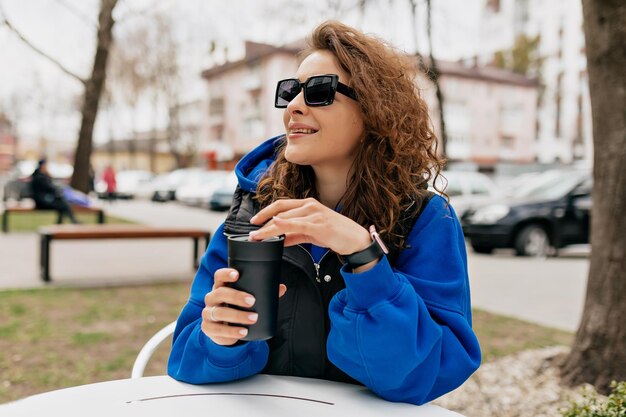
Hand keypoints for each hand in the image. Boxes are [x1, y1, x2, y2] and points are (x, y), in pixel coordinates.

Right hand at [202, 268, 286, 345]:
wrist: (225, 329)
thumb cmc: (238, 308)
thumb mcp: (247, 299)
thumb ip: (264, 293)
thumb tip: (281, 287)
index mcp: (220, 287)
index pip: (219, 276)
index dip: (226, 274)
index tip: (237, 274)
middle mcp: (212, 298)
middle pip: (220, 293)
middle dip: (236, 296)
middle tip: (252, 301)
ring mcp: (208, 313)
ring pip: (219, 312)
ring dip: (237, 316)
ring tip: (253, 318)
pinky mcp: (208, 328)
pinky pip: (217, 330)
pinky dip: (231, 332)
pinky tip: (243, 332)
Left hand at [248, 198, 370, 255]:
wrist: (355, 240)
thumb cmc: (335, 234)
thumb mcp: (311, 233)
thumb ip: (295, 234)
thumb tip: (278, 239)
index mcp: (308, 204)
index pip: (282, 205)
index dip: (266, 211)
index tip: (254, 221)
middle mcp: (310, 206)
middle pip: (280, 212)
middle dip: (263, 221)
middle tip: (252, 232)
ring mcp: (315, 214)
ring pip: (286, 219)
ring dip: (269, 228)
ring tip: (258, 236)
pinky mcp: (319, 225)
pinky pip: (298, 225)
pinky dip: (285, 225)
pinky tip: (275, 227)